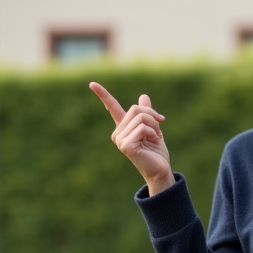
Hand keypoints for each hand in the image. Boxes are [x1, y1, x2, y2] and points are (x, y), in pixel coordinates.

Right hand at [89, 82, 174, 196]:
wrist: (160, 169)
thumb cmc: (156, 151)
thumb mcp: (153, 127)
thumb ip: (147, 113)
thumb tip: (143, 95)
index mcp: (123, 127)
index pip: (111, 107)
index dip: (102, 94)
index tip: (92, 83)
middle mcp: (118, 133)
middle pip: (135, 109)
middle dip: (152, 115)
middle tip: (160, 126)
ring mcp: (120, 140)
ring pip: (140, 117)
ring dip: (154, 125)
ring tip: (157, 136)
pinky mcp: (125, 146)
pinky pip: (142, 128)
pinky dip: (152, 132)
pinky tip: (154, 141)